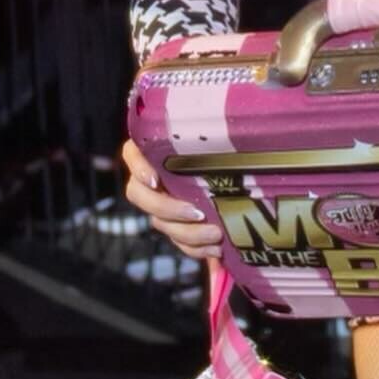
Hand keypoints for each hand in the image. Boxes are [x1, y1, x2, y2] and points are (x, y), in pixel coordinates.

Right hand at [121, 137, 224, 258]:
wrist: (245, 180)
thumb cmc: (229, 149)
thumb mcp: (220, 141)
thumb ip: (213, 134)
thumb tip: (220, 129)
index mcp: (156, 152)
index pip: (132, 154)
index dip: (138, 168)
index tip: (155, 180)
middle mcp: (151, 178)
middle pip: (140, 195)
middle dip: (168, 209)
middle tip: (198, 214)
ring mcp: (161, 204)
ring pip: (160, 222)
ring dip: (188, 233)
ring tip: (216, 234)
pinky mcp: (176, 226)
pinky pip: (176, 240)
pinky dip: (195, 248)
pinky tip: (215, 249)